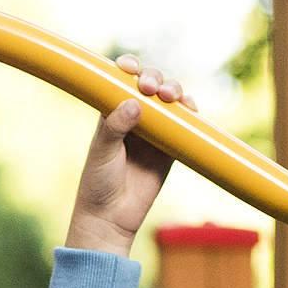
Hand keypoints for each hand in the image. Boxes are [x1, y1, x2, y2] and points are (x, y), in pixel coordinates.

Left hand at [65, 57, 196, 257]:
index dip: (129, 69)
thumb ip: (115, 127)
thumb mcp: (102, 153)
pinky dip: (189, 112)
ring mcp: (154, 131)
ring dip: (173, 90)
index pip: (122, 81)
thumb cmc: (98, 184)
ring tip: (170, 97)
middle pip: (150, 85)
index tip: (130, 68)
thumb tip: (135, 102)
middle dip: (154, 78)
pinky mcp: (170, 147)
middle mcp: (135, 117)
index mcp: (112, 113)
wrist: (111, 218)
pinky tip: (189, 107)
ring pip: (169, 100)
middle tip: (151, 87)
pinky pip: (184, 124)